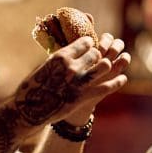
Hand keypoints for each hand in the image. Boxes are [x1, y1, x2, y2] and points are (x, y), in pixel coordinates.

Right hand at [13, 33, 129, 126]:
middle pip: (96, 53)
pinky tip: (123, 78)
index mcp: (61, 56)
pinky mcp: (84, 97)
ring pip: (104, 66)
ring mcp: (79, 82)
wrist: (29, 110)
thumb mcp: (43, 67)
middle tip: (98, 57)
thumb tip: (69, 51)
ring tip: (107, 66)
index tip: (91, 45)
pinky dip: (117, 82)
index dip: (90, 43)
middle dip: (98, 54)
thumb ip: (59, 59)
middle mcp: (72, 67)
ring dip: (107, 65)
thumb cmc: (32, 87)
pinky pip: (107, 87)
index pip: (85, 42)